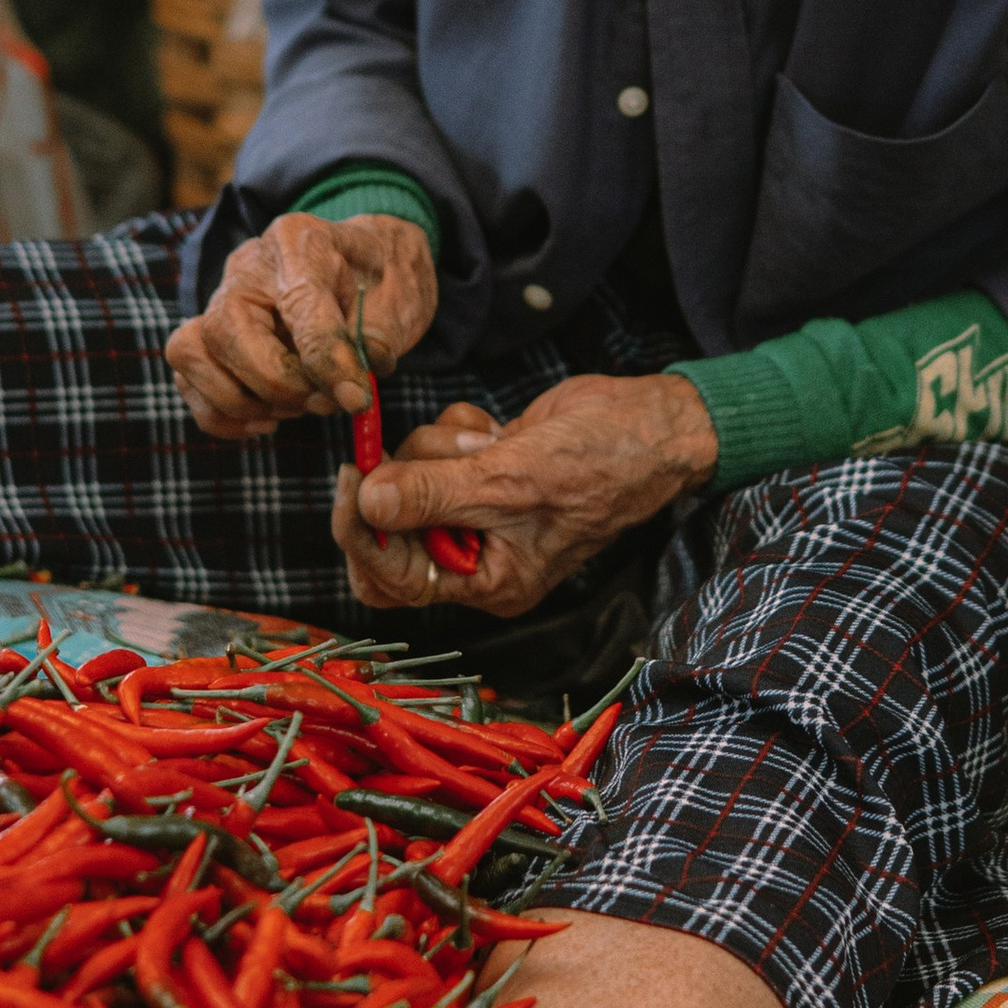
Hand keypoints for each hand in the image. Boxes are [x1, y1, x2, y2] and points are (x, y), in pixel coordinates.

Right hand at [163, 212, 436, 445]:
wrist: (370, 267)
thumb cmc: (383, 278)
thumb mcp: (398, 298)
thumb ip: (372, 342)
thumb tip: (348, 391)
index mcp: (298, 242)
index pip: (297, 304)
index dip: (326, 360)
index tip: (356, 398)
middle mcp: (246, 266)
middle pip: (226, 331)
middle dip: (280, 384)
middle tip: (327, 402)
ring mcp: (218, 299)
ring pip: (192, 354)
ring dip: (248, 400)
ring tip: (302, 404)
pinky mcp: (207, 336)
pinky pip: (187, 381)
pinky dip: (223, 414)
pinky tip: (269, 420)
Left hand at [333, 372, 717, 614]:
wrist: (653, 424)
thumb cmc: (603, 463)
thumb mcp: (511, 482)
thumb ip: (432, 496)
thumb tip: (365, 504)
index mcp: (487, 582)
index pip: (393, 580)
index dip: (361, 531)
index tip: (354, 477)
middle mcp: (477, 553)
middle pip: (389, 532)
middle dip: (400, 485)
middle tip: (405, 451)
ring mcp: (478, 508)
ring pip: (410, 478)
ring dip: (438, 447)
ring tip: (488, 441)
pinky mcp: (481, 469)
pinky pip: (434, 447)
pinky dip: (455, 428)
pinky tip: (495, 428)